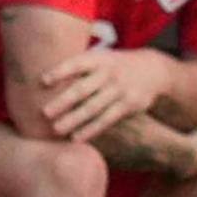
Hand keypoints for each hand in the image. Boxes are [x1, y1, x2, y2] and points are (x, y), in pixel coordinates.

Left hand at [36, 46, 177, 143]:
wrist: (153, 69)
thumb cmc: (114, 65)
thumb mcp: (100, 58)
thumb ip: (78, 67)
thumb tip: (42, 78)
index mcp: (98, 60)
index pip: (76, 63)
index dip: (60, 71)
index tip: (43, 81)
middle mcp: (108, 74)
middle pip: (82, 89)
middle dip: (63, 101)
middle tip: (44, 113)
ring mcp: (119, 90)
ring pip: (93, 108)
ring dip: (74, 120)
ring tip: (56, 130)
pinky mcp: (128, 105)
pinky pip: (107, 120)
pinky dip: (91, 130)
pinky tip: (76, 138)